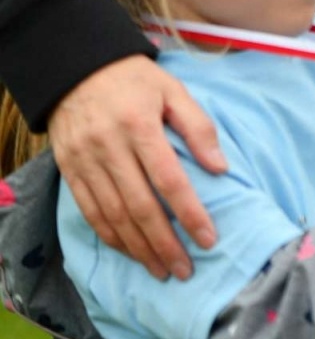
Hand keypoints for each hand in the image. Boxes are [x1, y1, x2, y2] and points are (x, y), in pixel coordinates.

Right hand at [47, 55, 225, 281]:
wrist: (76, 69)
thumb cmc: (135, 80)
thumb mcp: (174, 91)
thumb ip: (198, 128)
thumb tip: (220, 169)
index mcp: (139, 127)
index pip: (169, 180)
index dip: (189, 213)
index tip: (208, 239)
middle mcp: (109, 149)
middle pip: (139, 206)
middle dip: (164, 243)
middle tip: (185, 269)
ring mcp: (85, 162)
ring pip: (113, 216)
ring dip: (138, 248)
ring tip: (161, 270)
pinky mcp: (69, 171)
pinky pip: (90, 212)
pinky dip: (110, 236)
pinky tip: (130, 251)